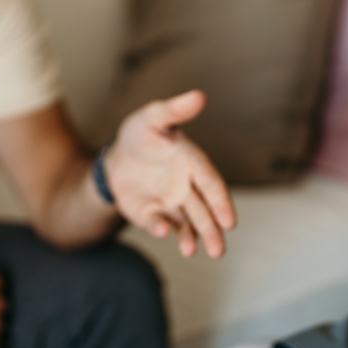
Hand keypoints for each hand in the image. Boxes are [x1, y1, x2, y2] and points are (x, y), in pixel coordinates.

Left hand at [105, 90, 235, 257]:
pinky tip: (163, 232)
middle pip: (204, 212)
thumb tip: (199, 96)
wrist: (117, 159)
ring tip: (189, 250)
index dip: (221, 202)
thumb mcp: (153, 118)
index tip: (229, 221)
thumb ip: (174, 111)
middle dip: (212, 231)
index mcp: (193, 163)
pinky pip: (159, 224)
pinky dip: (161, 228)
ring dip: (190, 238)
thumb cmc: (141, 135)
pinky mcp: (153, 216)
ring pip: (187, 224)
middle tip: (219, 251)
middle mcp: (188, 187)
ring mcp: (172, 204)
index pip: (211, 184)